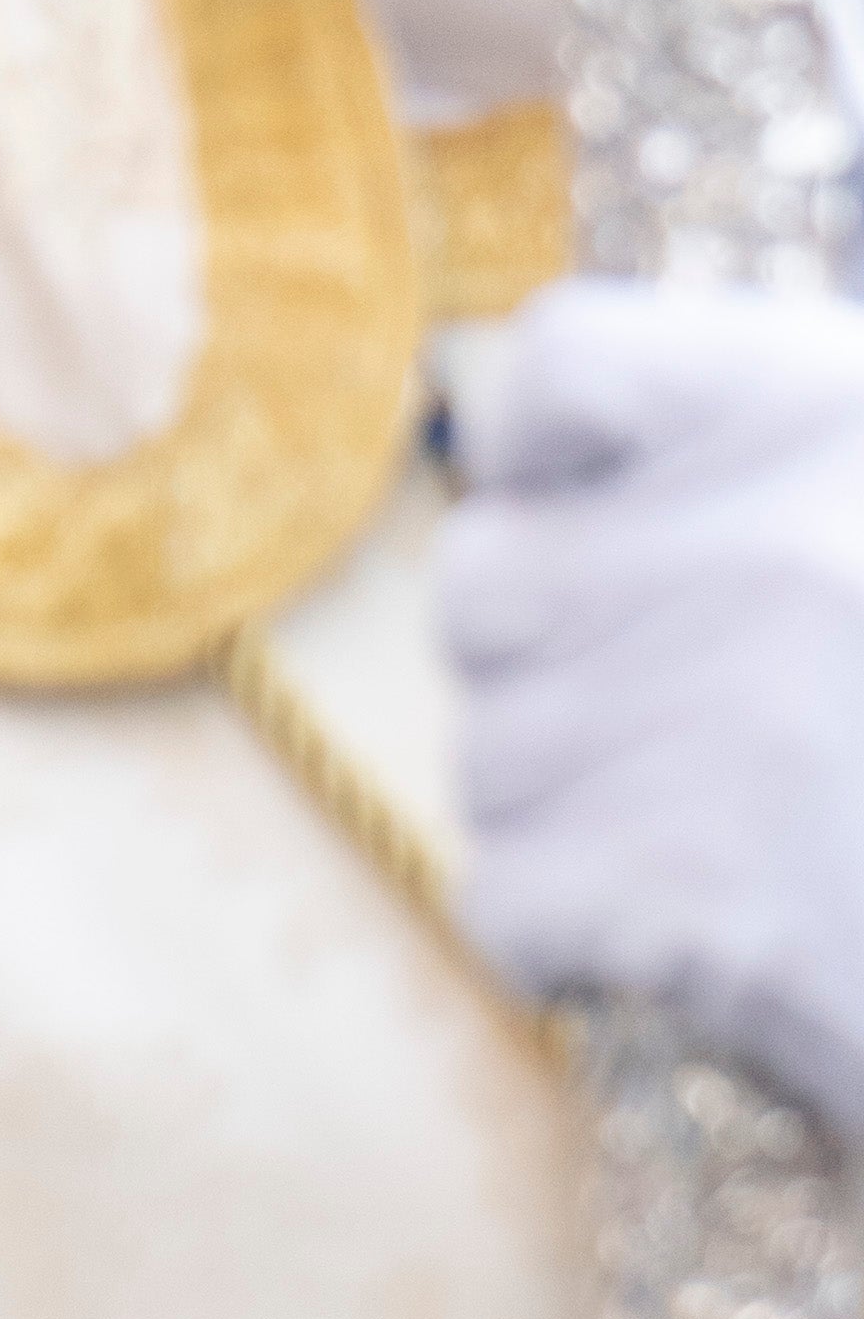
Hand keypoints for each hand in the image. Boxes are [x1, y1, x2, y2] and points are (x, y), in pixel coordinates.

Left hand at [445, 284, 863, 1132]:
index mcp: (835, 413)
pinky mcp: (693, 891)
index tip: (584, 536)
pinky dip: (579, 947)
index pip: (561, 365)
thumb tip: (554, 486)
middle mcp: (770, 541)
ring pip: (493, 758)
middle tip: (681, 745)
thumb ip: (779, 490)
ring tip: (733, 853)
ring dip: (578, 822)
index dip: (542, 463)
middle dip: (556, 676)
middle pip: (488, 582)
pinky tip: (706, 953)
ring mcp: (730, 714)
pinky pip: (510, 901)